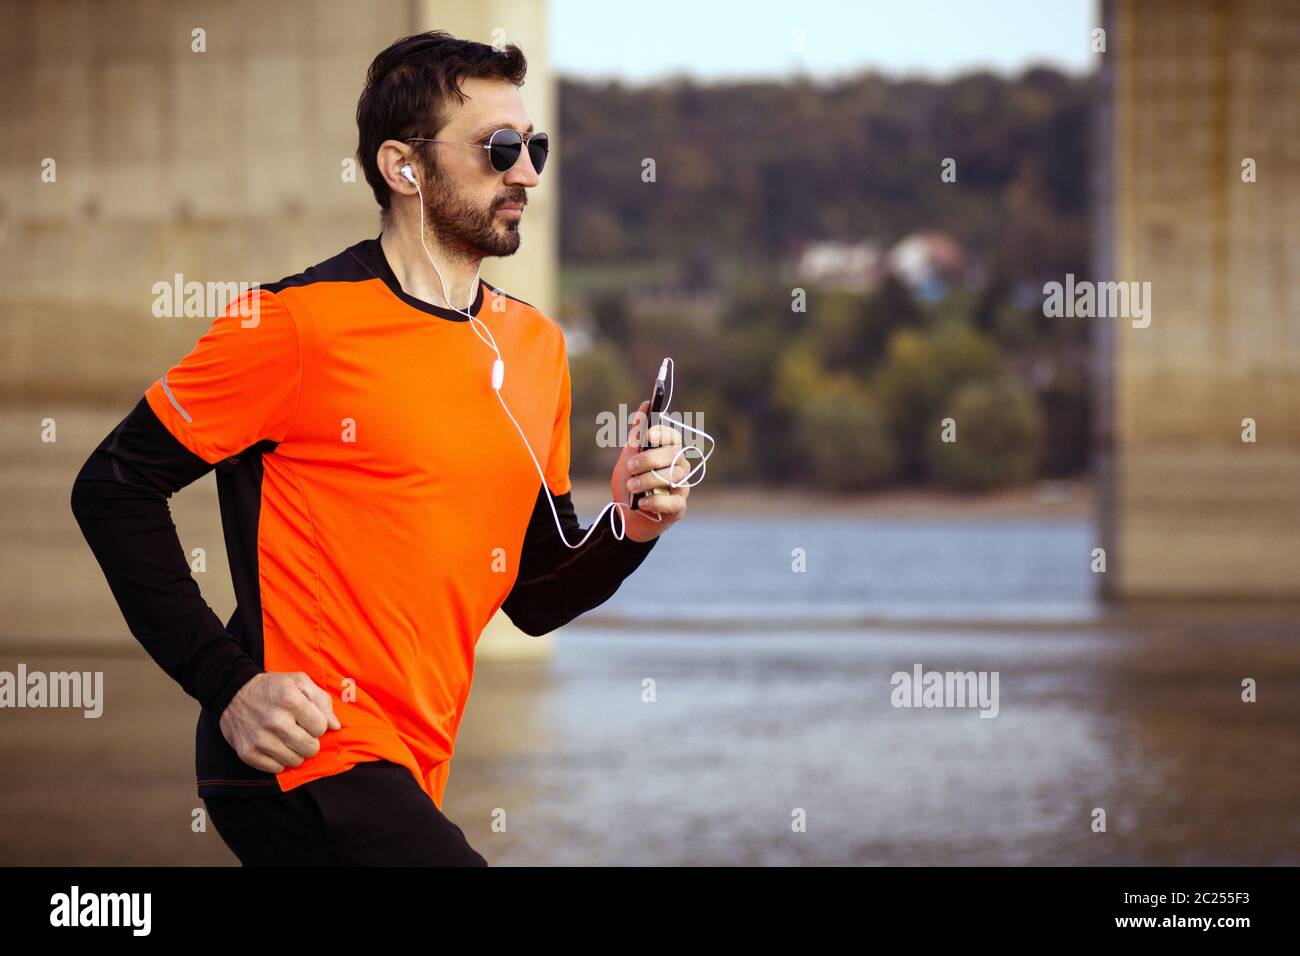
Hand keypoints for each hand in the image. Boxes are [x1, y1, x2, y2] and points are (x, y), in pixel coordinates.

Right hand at [219, 671, 340, 773]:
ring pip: (295, 761)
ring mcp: (260, 739)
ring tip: (286, 738)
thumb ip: (322, 701)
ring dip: (295, 752)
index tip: (307, 719)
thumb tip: (335, 726)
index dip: (317, 724)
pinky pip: (276, 769)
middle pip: (310, 748)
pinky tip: (274, 746)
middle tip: (299, 731)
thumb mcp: (299, 682)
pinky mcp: (247, 753)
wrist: (232, 692)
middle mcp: (275, 721)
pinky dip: (278, 760)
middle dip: (309, 740)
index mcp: (290, 700)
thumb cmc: (273, 687)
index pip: (320, 727)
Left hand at [610, 399, 691, 542]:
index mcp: (668, 452)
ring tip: (632, 487)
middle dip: (649, 459)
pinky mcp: (679, 507)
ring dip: (649, 481)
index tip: (648, 436)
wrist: (626, 516)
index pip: (673, 436)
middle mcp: (679, 467)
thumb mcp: (628, 458)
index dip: (662, 433)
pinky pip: (673, 501)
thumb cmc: (631, 484)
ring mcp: (681, 487)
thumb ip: (636, 436)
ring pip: (673, 477)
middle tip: (631, 467)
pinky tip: (642, 504)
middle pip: (673, 455)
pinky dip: (655, 502)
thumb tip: (645, 406)